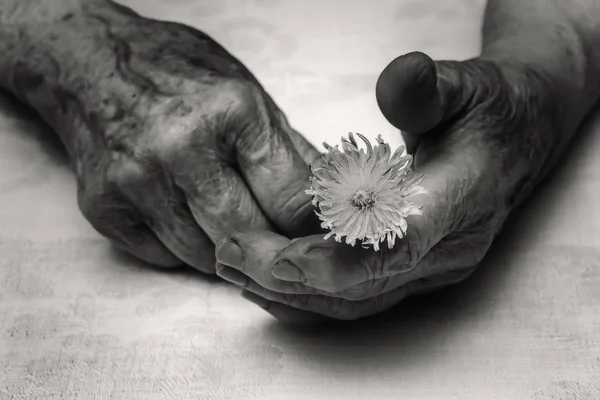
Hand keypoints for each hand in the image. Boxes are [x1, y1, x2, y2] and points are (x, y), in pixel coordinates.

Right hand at [0, 0, 319, 271]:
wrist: (90, 63)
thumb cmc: (177, 75)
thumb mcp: (247, 94)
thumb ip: (291, 151)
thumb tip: (328, 200)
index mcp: (231, 112)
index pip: (290, 198)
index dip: (309, 225)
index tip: (315, 234)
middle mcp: (181, 148)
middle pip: (248, 235)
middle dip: (271, 248)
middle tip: (279, 244)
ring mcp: (137, 181)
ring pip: (205, 257)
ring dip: (227, 251)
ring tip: (229, 222)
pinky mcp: (104, 208)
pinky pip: (164, 257)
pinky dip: (184, 247)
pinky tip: (185, 215)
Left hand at [215, 52, 567, 320]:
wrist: (516, 143)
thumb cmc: (490, 112)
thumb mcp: (467, 84)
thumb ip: (430, 88)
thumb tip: (398, 80)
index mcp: (463, 197)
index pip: (399, 243)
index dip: (339, 259)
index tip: (280, 259)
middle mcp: (449, 247)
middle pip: (363, 282)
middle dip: (291, 276)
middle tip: (232, 253)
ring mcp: (432, 267)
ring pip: (356, 302)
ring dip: (293, 292)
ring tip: (236, 267)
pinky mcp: (415, 273)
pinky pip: (358, 299)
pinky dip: (311, 295)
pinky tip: (271, 280)